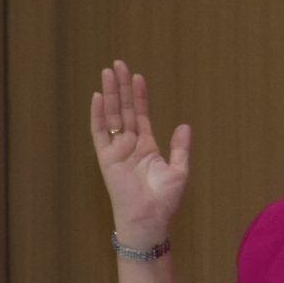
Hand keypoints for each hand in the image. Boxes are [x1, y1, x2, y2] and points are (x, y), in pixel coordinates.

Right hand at [89, 61, 190, 244]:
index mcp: (146, 147)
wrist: (150, 218)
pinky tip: (99, 96)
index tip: (138, 76)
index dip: (140, 95)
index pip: (141, 114)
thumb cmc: (164, 200)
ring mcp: (116, 150)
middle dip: (122, 87)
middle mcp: (129, 145)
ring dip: (111, 93)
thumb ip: (180, 147)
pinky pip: (100, 132)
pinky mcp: (106, 158)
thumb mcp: (179, 170)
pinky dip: (99, 114)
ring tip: (109, 71)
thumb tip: (185, 125)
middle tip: (119, 64)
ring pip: (112, 115)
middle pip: (124, 109)